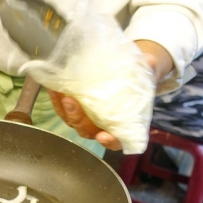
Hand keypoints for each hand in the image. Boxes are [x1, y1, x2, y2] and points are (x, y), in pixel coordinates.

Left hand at [47, 40, 169, 150]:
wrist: (123, 74)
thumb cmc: (135, 82)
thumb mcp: (145, 76)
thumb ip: (147, 71)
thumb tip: (149, 61)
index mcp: (122, 126)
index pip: (116, 141)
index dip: (110, 141)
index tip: (104, 136)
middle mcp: (101, 126)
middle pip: (87, 130)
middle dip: (78, 118)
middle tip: (72, 102)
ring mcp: (86, 118)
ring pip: (73, 121)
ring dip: (65, 109)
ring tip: (61, 94)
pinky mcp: (75, 108)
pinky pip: (63, 108)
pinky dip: (57, 100)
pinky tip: (53, 87)